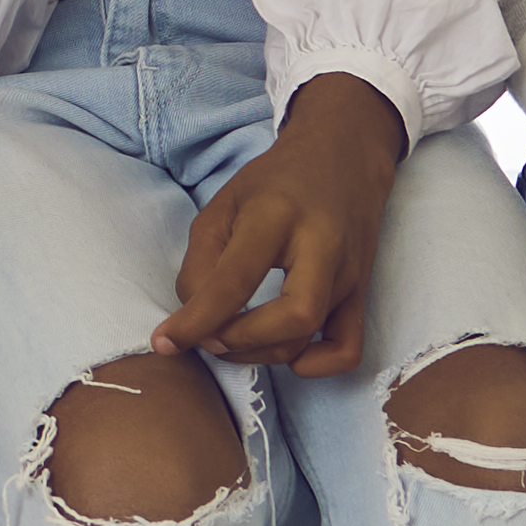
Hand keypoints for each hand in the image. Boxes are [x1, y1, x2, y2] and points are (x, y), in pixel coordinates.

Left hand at [158, 77, 407, 376]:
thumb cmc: (274, 183)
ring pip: (310, 337)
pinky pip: (349, 349)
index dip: (197, 320)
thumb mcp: (224, 204)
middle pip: (293, 318)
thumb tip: (193, 320)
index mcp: (278, 216)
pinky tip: (285, 353)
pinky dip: (315, 366)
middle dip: (239, 340)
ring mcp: (349, 273)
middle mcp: (323, 246)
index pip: (238, 279)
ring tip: (229, 336)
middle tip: (208, 335)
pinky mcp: (361, 293)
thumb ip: (200, 261)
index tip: (163, 342)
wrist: (342, 159)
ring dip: (259, 353)